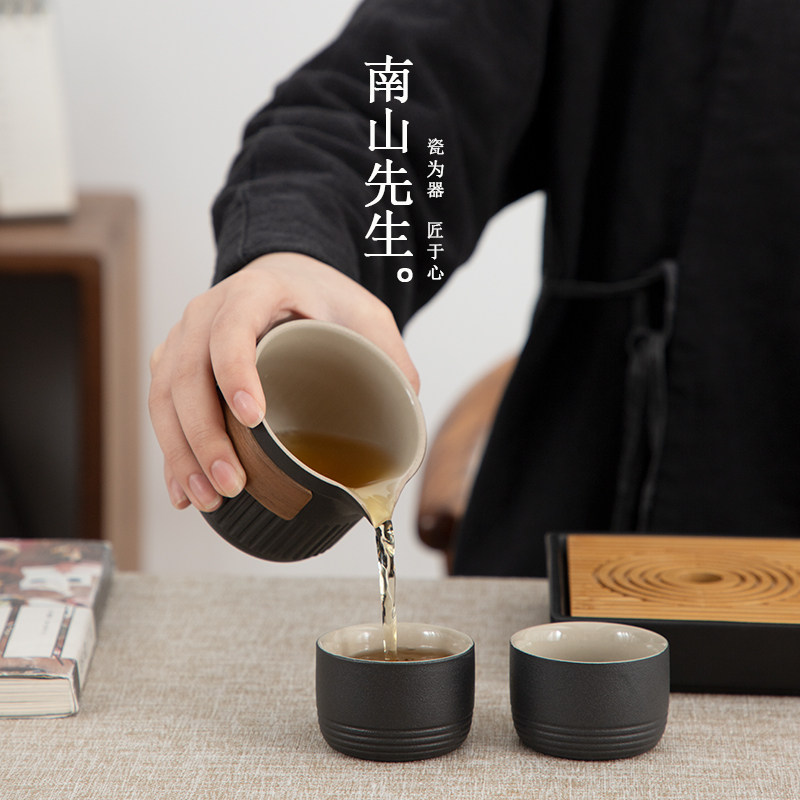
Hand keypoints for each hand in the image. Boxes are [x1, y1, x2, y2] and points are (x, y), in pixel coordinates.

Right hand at [148, 252, 418, 511]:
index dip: (235, 373)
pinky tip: (184, 492)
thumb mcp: (366, 314)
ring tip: (208, 499)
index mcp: (255, 292)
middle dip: (205, 437)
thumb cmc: (323, 298)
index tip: (252, 418)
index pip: (231, 329)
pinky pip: (161, 409)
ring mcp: (184, 338)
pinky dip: (170, 453)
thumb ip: (390, 358)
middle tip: (232, 484)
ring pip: (164, 398)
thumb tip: (408, 419)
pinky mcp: (174, 364)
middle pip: (187, 376)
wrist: (284, 277)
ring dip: (181, 454)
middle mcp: (207, 312)